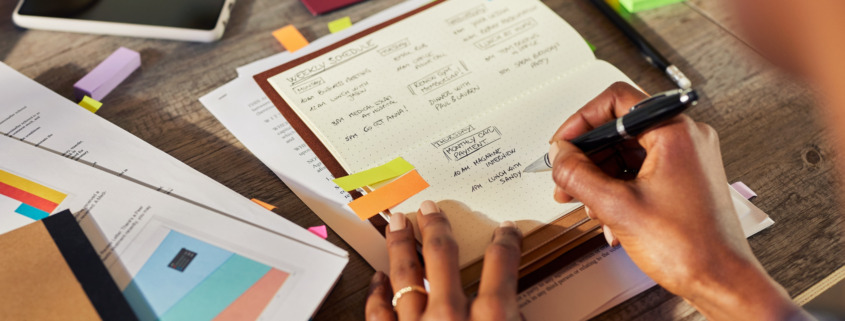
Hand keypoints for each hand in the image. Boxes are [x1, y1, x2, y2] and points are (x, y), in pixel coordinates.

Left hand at [365, 200, 522, 320]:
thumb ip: (514, 319)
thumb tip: (513, 310)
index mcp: (492, 316)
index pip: (501, 263)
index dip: (505, 241)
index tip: (505, 231)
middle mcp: (451, 314)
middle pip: (441, 254)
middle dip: (435, 226)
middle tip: (429, 209)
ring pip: (404, 274)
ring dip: (399, 245)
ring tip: (396, 225)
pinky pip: (380, 312)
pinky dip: (377, 293)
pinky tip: (378, 278)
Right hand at [549, 82, 807, 319]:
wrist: (721, 281)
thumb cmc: (690, 248)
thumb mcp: (617, 207)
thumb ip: (578, 175)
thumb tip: (559, 155)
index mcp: (675, 132)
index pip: (616, 102)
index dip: (581, 121)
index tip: (563, 144)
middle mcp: (685, 139)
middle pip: (619, 130)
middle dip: (587, 157)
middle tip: (566, 177)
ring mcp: (685, 159)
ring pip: (627, 153)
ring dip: (599, 177)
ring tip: (584, 201)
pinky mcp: (683, 179)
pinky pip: (640, 171)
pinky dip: (618, 188)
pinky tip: (607, 215)